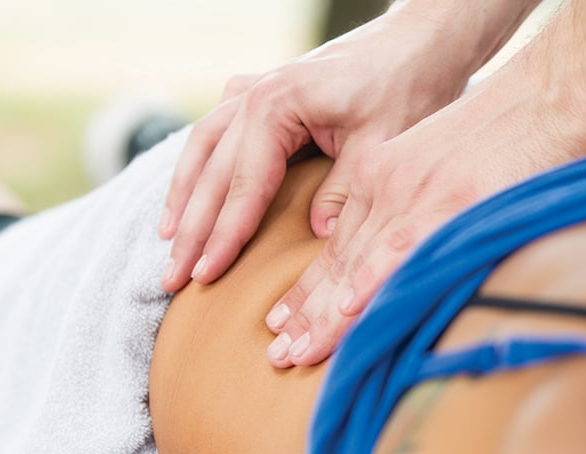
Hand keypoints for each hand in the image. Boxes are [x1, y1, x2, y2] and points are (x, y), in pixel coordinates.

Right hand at [159, 9, 478, 292]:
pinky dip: (198, 167)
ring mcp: (252, 90)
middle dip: (191, 231)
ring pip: (202, 150)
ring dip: (183, 199)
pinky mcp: (260, 92)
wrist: (417, 41)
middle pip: (212, 174)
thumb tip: (316, 236)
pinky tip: (189, 194)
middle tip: (170, 280)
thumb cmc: (404, 87)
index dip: (223, 237)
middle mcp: (253, 95)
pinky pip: (215, 133)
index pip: (242, 185)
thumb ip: (344, 191)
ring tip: (168, 242)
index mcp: (277, 106)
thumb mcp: (381, 144)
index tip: (205, 276)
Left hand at [263, 77, 585, 366]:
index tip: (283, 323)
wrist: (550, 97)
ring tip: (295, 353)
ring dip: (324, 314)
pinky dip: (376, 281)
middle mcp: (390, 188)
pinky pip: (405, 250)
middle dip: (303, 313)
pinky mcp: (452, 205)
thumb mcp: (442, 161)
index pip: (337, 245)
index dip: (308, 289)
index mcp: (385, 176)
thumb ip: (416, 203)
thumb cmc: (511, 134)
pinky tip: (350, 310)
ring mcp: (419, 197)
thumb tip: (412, 251)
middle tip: (275, 355)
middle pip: (336, 261)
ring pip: (358, 264)